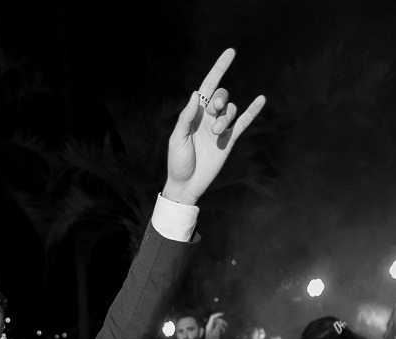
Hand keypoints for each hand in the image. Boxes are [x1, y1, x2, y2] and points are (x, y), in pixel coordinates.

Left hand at [163, 48, 265, 205]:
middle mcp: (208, 118)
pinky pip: (243, 123)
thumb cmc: (177, 162)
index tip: (231, 52)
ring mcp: (220, 129)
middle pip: (222, 96)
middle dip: (221, 100)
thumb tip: (197, 94)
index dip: (219, 69)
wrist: (186, 185)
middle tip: (215, 111)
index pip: (208, 86)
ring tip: (216, 133)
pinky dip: (252, 111)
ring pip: (231, 111)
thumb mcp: (177, 139)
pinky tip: (261, 99)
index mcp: (194, 114)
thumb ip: (186, 117)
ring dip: (226, 118)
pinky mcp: (229, 141)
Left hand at [204, 312, 227, 338]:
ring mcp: (211, 329)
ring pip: (217, 324)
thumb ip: (219, 326)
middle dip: (222, 322)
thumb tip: (221, 321)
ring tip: (224, 331)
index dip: (218, 314)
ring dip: (222, 326)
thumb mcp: (216, 332)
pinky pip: (217, 328)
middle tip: (227, 326)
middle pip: (216, 320)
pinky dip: (221, 329)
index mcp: (209, 325)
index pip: (212, 317)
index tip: (223, 314)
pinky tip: (223, 333)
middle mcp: (209, 326)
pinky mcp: (213, 332)